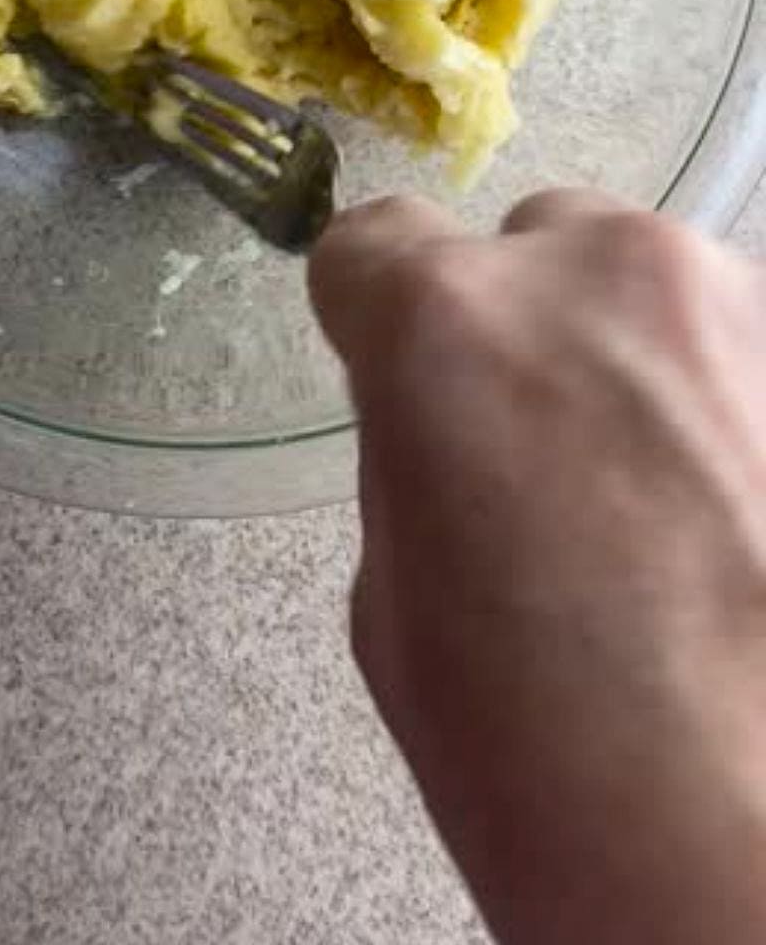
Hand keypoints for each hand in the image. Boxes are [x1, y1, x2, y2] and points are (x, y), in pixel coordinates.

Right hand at [310, 192, 765, 944]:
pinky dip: (738, 406)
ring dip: (647, 363)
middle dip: (529, 333)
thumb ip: (415, 453)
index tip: (397, 366)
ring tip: (674, 507)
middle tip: (554, 463)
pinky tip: (744, 520)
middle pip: (534, 247)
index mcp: (450, 324)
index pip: (374, 243)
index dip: (376, 314)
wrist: (759, 859)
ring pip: (658, 290)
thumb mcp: (396, 601)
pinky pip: (749, 347)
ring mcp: (745, 303)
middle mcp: (604, 272)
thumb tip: (449, 413)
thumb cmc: (551, 766)